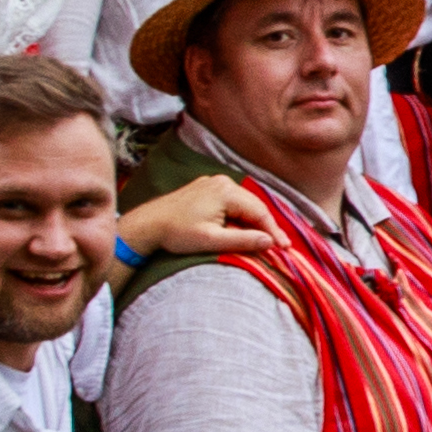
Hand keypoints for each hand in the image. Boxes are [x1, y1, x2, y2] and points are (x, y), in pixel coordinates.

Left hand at [114, 172, 275, 267]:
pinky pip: (232, 202)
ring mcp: (213, 183)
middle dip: (267, 226)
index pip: (259, 212)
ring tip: (265, 239)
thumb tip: (270, 242)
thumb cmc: (177, 233)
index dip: (274, 231)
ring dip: (254, 221)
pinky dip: (241, 216)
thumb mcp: (211, 240)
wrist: (147, 225)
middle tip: (280, 247)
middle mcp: (223, 182)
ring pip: (244, 204)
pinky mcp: (206, 189)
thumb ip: (242, 240)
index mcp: (226, 191)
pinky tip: (244, 228)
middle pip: (254, 205)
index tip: (284, 249)